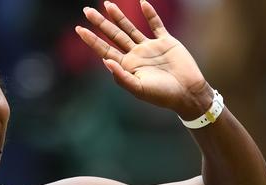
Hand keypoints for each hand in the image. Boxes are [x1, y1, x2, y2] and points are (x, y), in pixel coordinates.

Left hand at [76, 0, 212, 119]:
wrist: (187, 93)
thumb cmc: (162, 95)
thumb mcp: (138, 88)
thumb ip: (121, 76)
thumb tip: (104, 60)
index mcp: (126, 66)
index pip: (104, 49)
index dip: (91, 39)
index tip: (79, 29)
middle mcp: (135, 55)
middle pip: (113, 35)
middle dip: (100, 23)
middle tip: (86, 11)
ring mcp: (149, 47)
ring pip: (130, 28)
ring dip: (119, 16)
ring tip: (107, 4)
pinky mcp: (166, 42)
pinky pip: (156, 25)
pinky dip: (150, 14)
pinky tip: (142, 3)